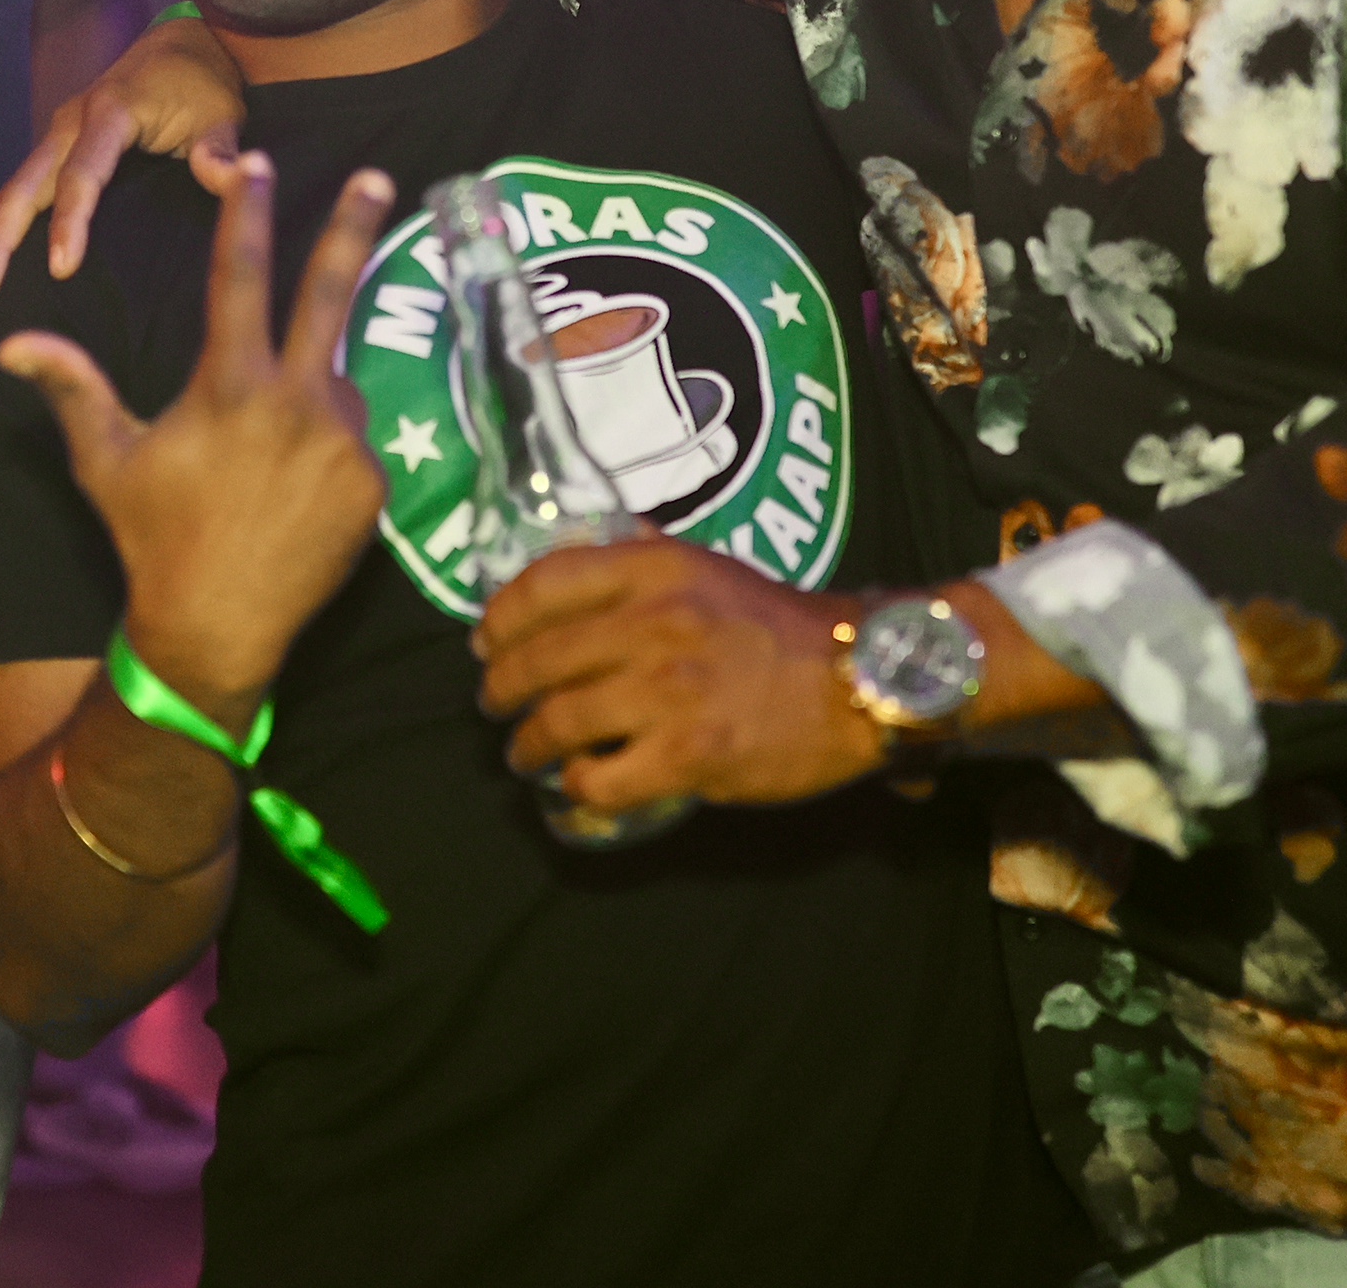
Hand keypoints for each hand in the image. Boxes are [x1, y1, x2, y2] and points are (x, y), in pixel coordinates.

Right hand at [0, 11, 248, 313]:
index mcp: (110, 113)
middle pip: (23, 187)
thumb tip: (232, 178)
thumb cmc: (203, 84)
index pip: (82, 174)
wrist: (182, 43)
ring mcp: (55, 134)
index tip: (60, 268)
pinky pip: (16, 193)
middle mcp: (69, 122)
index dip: (69, 221)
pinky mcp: (53, 148)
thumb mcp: (221, 113)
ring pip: (8, 194)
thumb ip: (220, 150)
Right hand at [0, 153, 390, 723]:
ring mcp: (343, 444)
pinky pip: (352, 441)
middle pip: (329, 292)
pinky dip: (328, 446)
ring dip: (311, 393)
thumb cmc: (153, 537)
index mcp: (230, 386)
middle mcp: (296, 403)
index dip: (245, 213)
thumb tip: (11, 343)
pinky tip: (294, 487)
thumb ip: (72, 388)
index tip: (257, 162)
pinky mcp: (372, 484)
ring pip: (334, 383)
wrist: (215, 629)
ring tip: (269, 456)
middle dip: (351, 226)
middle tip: (376, 175)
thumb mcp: (107, 460)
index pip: (238, 276)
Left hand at [472, 540, 883, 811]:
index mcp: (655, 570)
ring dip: (527, 746)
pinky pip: (600, 778)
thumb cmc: (781, 627)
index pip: (544, 583)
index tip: (484, 643)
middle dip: (500, 690)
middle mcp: (654, 624)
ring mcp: (669, 692)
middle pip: (538, 659)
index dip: (499, 618)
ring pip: (558, 723)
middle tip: (495, 706)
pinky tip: (580, 784)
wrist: (862, 677)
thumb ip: (643, 566)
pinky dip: (577, 785)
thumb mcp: (708, 569)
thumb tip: (579, 562)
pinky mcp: (689, 754)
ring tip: (525, 754)